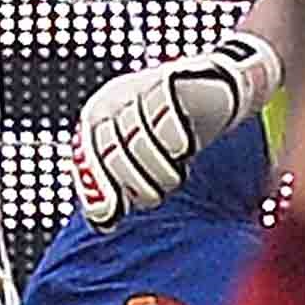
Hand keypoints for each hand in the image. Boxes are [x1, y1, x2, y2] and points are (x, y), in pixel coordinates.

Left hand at [69, 30, 284, 223]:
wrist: (216, 89)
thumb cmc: (175, 131)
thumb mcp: (141, 159)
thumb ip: (120, 185)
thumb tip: (102, 225)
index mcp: (97, 116)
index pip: (88, 158)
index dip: (100, 189)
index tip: (114, 216)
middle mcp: (112, 98)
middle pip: (112, 151)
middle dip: (133, 183)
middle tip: (157, 195)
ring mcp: (139, 86)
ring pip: (140, 138)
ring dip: (159, 168)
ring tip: (176, 176)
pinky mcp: (169, 79)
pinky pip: (167, 115)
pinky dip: (175, 138)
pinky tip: (185, 150)